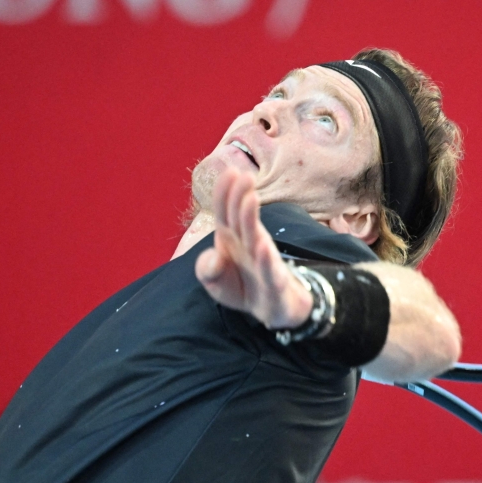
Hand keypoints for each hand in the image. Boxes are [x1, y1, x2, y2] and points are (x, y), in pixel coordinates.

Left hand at [194, 168, 311, 328]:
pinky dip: (265, 259)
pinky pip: (269, 270)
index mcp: (232, 240)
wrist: (271, 310)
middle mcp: (249, 245)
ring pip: (255, 237)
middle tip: (243, 174)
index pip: (225, 214)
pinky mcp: (274, 282)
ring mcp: (263, 262)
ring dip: (252, 217)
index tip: (228, 172)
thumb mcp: (215, 282)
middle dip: (239, 196)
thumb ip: (206, 269)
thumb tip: (213, 257)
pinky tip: (262, 246)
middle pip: (240, 219)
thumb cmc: (243, 288)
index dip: (224, 194)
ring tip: (250, 197)